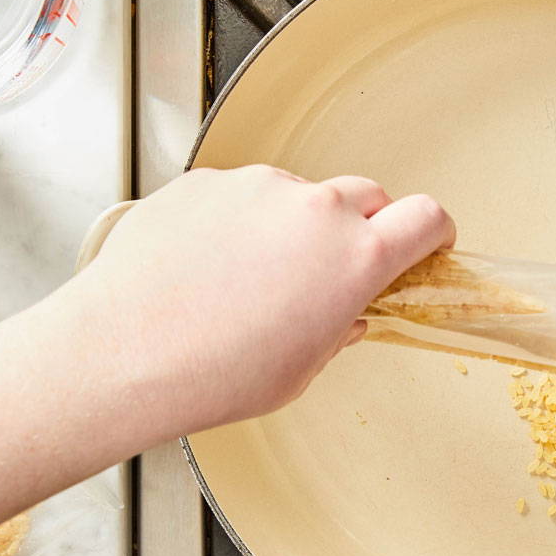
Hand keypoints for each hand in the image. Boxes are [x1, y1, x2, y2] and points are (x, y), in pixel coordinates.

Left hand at [74, 165, 455, 432]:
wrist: (121, 353)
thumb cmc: (212, 374)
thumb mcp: (300, 369)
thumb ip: (338, 329)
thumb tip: (345, 314)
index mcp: (354, 258)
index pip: (426, 217)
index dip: (435, 230)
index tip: (429, 241)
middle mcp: (315, 210)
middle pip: (368, 195)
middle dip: (364, 227)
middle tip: (333, 268)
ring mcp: (259, 188)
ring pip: (301, 195)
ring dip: (296, 225)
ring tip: (250, 277)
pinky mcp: (209, 181)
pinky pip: (245, 194)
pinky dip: (243, 221)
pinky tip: (211, 265)